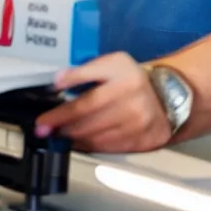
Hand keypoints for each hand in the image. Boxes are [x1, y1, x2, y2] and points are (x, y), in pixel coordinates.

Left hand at [35, 53, 171, 152]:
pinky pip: (109, 148)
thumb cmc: (133, 77)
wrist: (166, 95)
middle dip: (62, 127)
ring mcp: (139, 125)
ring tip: (59, 134)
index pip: (87, 101)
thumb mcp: (112, 62)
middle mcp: (134, 104)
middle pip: (89, 123)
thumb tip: (57, 80)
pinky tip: (78, 141)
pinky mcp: (142, 141)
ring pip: (97, 138)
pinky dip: (89, 146)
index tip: (43, 120)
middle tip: (44, 129)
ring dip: (73, 138)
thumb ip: (84, 70)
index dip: (61, 113)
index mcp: (125, 80)